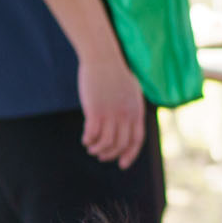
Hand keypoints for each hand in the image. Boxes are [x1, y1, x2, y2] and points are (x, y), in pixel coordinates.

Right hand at [76, 49, 147, 166]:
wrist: (103, 58)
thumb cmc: (115, 72)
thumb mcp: (132, 90)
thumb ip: (132, 107)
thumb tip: (131, 119)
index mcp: (136, 111)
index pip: (137, 140)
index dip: (130, 154)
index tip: (122, 164)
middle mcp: (126, 115)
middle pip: (120, 144)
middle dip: (111, 154)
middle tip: (101, 156)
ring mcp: (111, 114)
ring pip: (106, 143)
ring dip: (98, 149)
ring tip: (91, 148)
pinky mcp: (95, 111)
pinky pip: (92, 135)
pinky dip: (88, 141)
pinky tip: (85, 140)